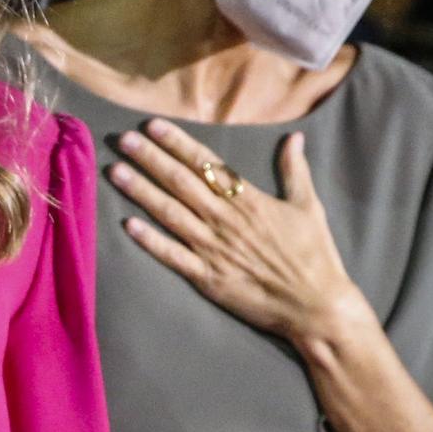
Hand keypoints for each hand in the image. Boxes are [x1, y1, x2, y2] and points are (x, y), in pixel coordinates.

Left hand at [109, 117, 362, 342]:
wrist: (316, 305)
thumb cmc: (314, 255)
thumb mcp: (309, 206)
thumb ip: (295, 171)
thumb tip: (295, 138)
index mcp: (248, 199)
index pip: (206, 164)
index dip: (177, 143)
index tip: (152, 126)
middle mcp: (226, 219)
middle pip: (181, 182)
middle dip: (150, 158)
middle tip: (124, 140)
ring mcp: (214, 249)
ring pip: (171, 213)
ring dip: (141, 191)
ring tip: (116, 171)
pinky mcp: (208, 278)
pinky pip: (173, 256)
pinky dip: (150, 241)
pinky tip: (127, 225)